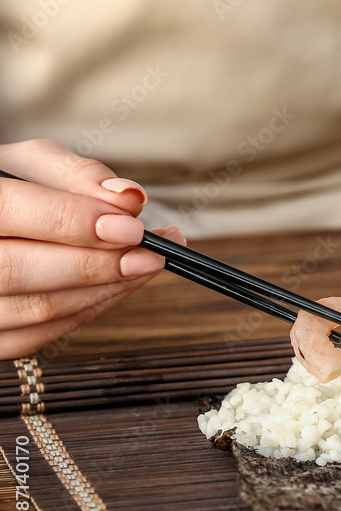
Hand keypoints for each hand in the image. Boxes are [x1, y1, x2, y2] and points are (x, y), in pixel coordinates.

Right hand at [0, 139, 186, 359]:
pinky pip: (44, 334)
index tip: (129, 225)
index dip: (71, 220)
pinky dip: (91, 308)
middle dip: (95, 263)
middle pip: (18, 271)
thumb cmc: (12, 194)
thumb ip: (76, 175)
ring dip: (105, 288)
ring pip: (39, 308)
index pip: (8, 212)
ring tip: (147, 262)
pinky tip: (119, 284)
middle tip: (149, 252)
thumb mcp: (33, 167)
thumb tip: (128, 198)